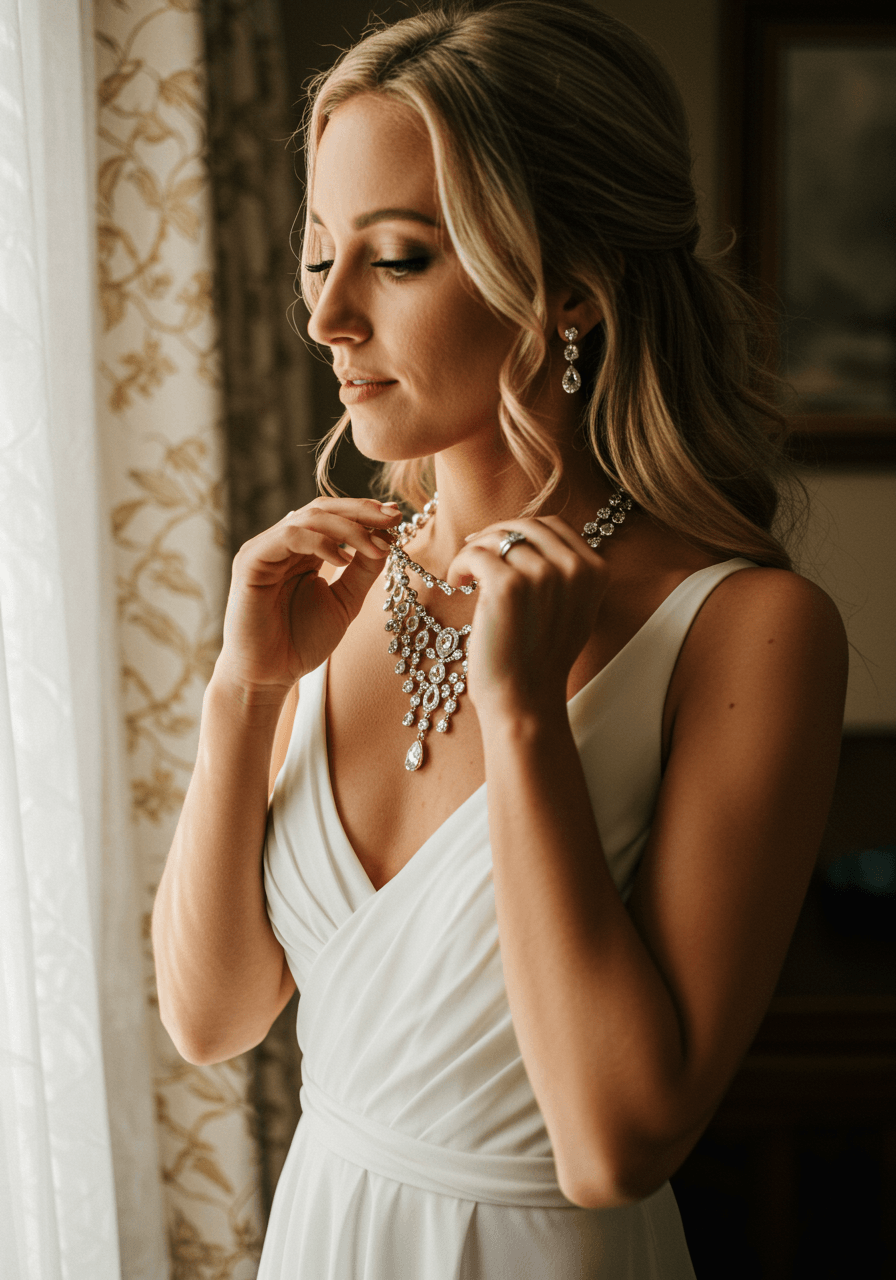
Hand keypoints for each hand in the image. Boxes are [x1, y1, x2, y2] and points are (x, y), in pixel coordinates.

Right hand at [215, 497, 401, 698]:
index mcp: (301, 551)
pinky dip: (321, 542)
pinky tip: (344, 560)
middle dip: (362, 511)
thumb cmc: (300, 643)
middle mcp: (281, 545)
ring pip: (308, 517)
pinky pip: (289, 536)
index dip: (366, 513)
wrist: (269, 677)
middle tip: (393, 518)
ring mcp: (264, 550)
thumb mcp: (344, 602)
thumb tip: (387, 539)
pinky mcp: (251, 561)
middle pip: (322, 508)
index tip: (397, 518)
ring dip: (349, 528)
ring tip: (376, 547)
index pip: (334, 516)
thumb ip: (363, 572)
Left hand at [447, 517, 609, 717]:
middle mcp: (574, 568)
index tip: (498, 545)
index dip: (521, 531)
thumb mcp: (572, 609)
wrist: (525, 699)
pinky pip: (475, 553)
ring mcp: (542, 574)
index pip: (554, 526)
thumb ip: (564, 572)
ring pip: (497, 537)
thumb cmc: (540, 658)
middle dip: (496, 535)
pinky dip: (460, 564)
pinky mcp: (508, 585)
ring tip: (465, 575)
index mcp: (595, 570)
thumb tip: (526, 536)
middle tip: (474, 553)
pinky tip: (458, 583)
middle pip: (526, 526)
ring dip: (475, 551)